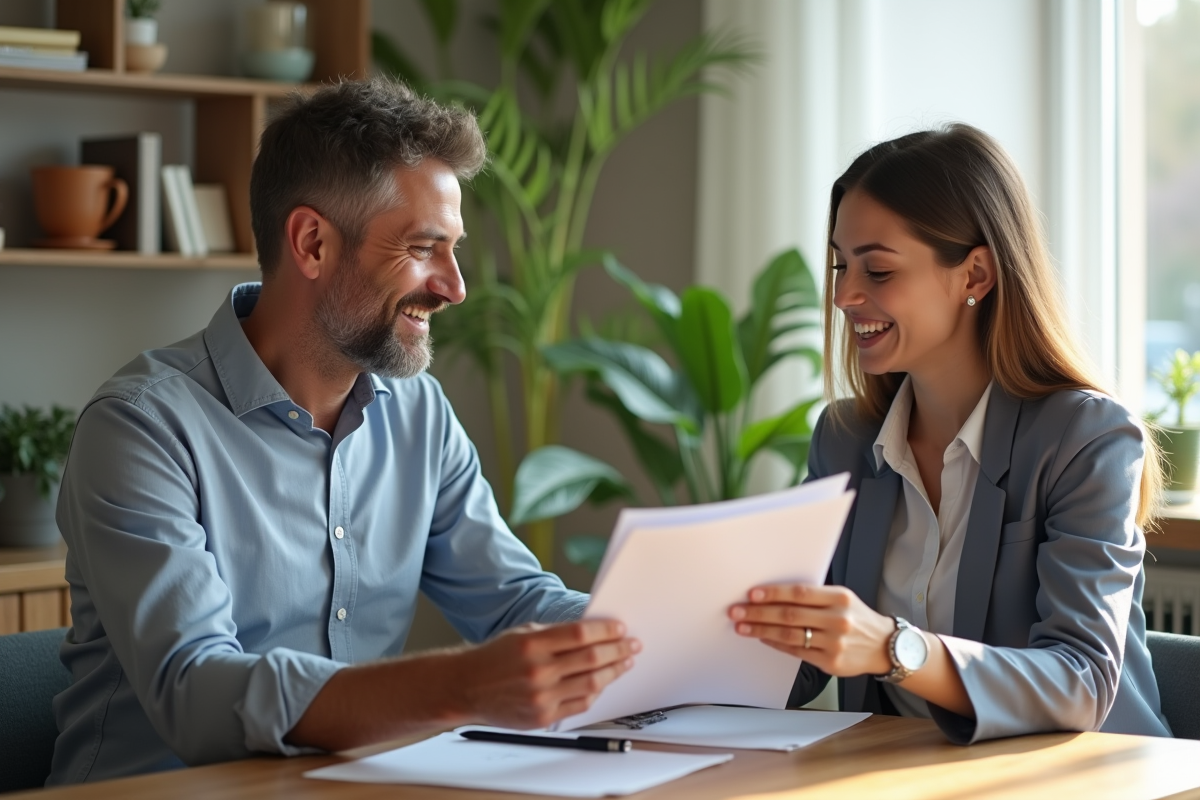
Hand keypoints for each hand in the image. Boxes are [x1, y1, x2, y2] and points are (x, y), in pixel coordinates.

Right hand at [450, 619, 639, 728]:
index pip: (580, 635)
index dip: (605, 631)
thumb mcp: (522, 635)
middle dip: (618, 651)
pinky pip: (580, 705)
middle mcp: (538, 671)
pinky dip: (596, 692)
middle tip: (632, 645)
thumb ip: (555, 634)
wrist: (467, 688)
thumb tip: (592, 633)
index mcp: (532, 645)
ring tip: (625, 663)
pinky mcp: (543, 717)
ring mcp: (541, 697)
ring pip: (591, 684)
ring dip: (614, 672)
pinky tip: (603, 682)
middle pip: (591, 659)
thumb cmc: (495, 658)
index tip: (621, 628)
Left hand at [729, 584, 895, 677]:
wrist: (885, 646)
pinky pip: (796, 652)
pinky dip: (776, 644)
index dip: (773, 593)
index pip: (800, 593)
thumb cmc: (858, 618)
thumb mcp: (842, 599)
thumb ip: (814, 597)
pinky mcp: (830, 662)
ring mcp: (834, 643)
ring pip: (790, 635)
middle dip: (758, 613)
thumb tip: (775, 594)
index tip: (752, 594)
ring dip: (761, 630)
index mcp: (839, 598)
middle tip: (737, 611)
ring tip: (743, 626)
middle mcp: (837, 620)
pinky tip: (763, 638)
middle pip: (789, 615)